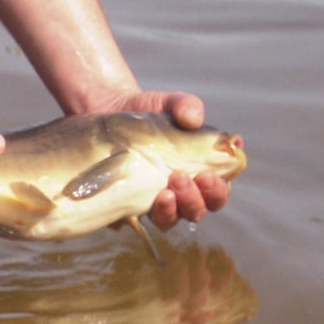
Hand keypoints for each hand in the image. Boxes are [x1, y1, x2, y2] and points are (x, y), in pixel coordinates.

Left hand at [88, 90, 234, 230]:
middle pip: (195, 211)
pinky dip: (133, 214)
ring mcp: (149, 200)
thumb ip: (185, 105)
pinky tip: (133, 201)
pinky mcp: (123, 203)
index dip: (217, 190)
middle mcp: (177, 193)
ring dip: (170, 211)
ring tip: (164, 193)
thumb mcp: (168, 103)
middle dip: (193, 200)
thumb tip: (194, 118)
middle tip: (181, 178)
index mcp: (197, 173)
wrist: (106, 111)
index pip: (216, 193)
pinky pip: (129, 218)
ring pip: (168, 220)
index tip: (208, 175)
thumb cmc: (146, 111)